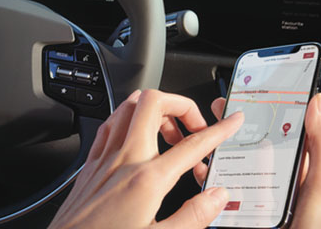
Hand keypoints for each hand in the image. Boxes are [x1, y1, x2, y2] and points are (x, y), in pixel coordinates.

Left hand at [49, 89, 244, 228]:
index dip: (219, 130)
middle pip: (154, 104)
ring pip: (127, 107)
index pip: (192, 145)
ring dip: (153, 109)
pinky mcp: (89, 167)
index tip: (231, 123)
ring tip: (169, 130)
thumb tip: (217, 197)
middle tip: (195, 126)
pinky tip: (134, 134)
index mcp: (147, 180)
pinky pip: (108, 125)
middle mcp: (124, 161)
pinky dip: (127, 119)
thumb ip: (193, 217)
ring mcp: (103, 160)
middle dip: (181, 105)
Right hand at [193, 92, 320, 228]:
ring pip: (233, 165)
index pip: (285, 130)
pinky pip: (220, 191)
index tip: (254, 90)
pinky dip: (208, 178)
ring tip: (205, 133)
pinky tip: (200, 169)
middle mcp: (276, 180)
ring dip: (218, 149)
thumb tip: (319, 104)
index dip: (271, 108)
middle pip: (253, 145)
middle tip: (221, 107)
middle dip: (237, 125)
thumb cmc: (313, 228)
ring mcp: (256, 197)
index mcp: (299, 169)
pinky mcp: (239, 212)